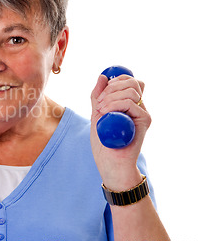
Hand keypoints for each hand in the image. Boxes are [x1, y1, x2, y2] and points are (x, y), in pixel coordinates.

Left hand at [90, 74, 151, 189]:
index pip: (129, 80)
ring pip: (131, 90)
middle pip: (132, 82)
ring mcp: (143, 113)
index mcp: (129, 104)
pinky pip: (131, 103)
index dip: (115, 80)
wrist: (110, 163)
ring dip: (111, 97)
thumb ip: (98, 97)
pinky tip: (105, 113)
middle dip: (111, 87)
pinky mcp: (145, 120)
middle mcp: (139, 107)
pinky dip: (114, 104)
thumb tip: (102, 77)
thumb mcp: (96, 114)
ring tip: (100, 110)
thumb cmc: (104, 142)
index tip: (101, 93)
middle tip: (99, 103)